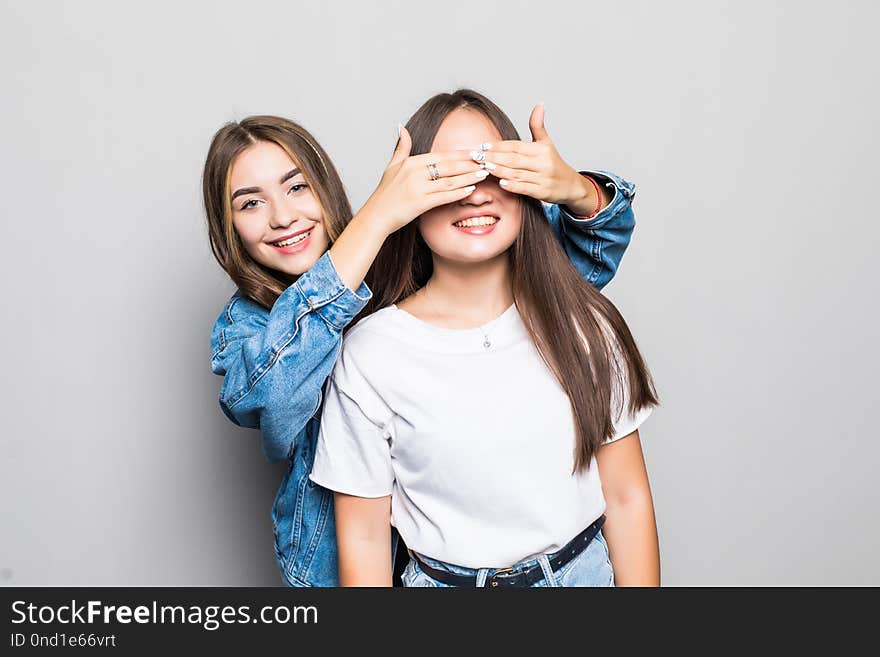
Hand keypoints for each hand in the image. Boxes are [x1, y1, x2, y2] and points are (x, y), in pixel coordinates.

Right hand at [361, 127, 486, 233]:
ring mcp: (417, 188)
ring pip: (449, 180)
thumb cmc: (385, 194)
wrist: (375, 216)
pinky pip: (443, 196)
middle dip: (469, 162)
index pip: (441, 155)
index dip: (461, 153)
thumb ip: (401, 147)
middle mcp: (414, 173)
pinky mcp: (419, 204)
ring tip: (484, 173)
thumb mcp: (392, 166)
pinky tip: (471, 189)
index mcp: (411, 162)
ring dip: (468, 176)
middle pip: (448, 165)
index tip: (476, 151)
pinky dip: (458, 192)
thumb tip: (402, 127)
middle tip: (486, 160)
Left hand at [480, 103, 601, 215]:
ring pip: (517, 174)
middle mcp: (543, 163)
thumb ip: (538, 126)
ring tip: (484, 167)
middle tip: (477, 156)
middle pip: (514, 159)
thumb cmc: (554, 163)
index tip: (483, 145)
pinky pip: (525, 188)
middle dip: (494, 157)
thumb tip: (539, 104)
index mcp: (542, 150)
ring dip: (500, 171)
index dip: (499, 146)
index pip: (516, 146)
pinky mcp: (542, 192)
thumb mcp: (547, 143)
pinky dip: (513, 186)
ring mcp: (543, 178)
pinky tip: (501, 183)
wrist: (571, 185)